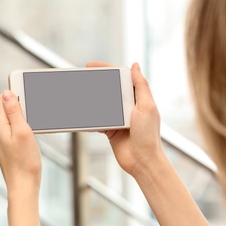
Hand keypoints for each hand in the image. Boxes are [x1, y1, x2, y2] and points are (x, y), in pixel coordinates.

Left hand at [0, 90, 41, 193]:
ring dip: (22, 119)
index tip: (27, 91)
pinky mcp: (7, 150)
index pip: (3, 101)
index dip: (15, 93)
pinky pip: (13, 133)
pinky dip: (22, 130)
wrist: (23, 186)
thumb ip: (14, 112)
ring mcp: (1, 143)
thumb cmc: (26, 161)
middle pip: (7, 111)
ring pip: (11, 122)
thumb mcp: (22, 132)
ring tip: (34, 123)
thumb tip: (6, 93)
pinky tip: (31, 136)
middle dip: (20, 106)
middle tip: (35, 108)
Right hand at [86, 62, 162, 178]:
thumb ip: (141, 86)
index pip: (121, 77)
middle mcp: (128, 106)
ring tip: (77, 93)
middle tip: (79, 78)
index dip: (106, 69)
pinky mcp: (110, 130)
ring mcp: (119, 118)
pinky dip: (89, 116)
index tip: (90, 66)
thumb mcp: (147, 107)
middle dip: (95, 83)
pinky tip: (80, 112)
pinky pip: (97, 119)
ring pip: (101, 103)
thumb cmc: (148, 135)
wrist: (142, 161)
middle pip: (109, 89)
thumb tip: (136, 65)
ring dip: (90, 99)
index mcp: (138, 97)